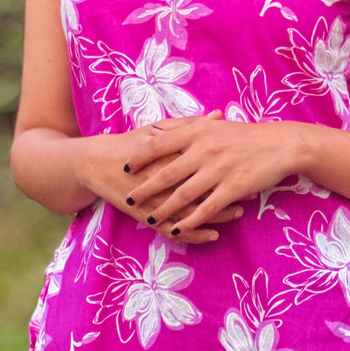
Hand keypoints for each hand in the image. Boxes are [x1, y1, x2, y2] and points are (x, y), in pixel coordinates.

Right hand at [83, 113, 244, 245]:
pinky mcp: (145, 215)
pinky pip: (173, 230)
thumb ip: (188, 124)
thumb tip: (218, 115)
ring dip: (217, 215)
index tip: (249, 164)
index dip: (229, 164)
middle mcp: (162, 177)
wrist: (96, 163)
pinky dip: (194, 234)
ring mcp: (154, 199)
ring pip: (191, 211)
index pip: (205, 160)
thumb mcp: (158, 129)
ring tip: (238, 212)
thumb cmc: (132, 142)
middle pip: (202, 186)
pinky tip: (212, 235)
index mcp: (169, 153)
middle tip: (252, 191)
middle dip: (229, 190)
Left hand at [124, 116, 305, 238]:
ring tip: (149, 218)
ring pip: (183, 194)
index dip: (140, 157)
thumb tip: (154, 134)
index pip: (160, 144)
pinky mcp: (233, 188)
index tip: (125, 168)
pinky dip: (189, 220)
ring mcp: (219, 170)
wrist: (280, 144)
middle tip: (129, 198)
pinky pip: (206, 208)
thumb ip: (185, 129)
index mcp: (198, 132)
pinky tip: (177, 228)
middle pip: (167, 172)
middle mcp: (205, 150)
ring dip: (164, 209)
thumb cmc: (245, 135)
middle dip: (145, 188)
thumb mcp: (213, 126)